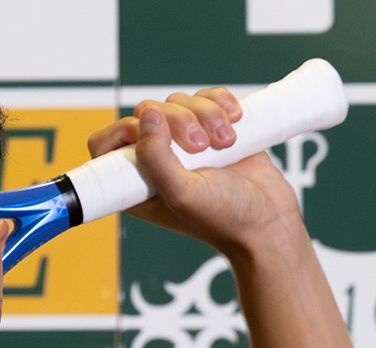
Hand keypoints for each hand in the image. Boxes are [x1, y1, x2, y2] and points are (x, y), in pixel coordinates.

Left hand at [86, 89, 306, 258]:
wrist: (269, 221)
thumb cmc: (224, 219)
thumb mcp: (182, 194)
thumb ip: (155, 158)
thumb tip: (147, 116)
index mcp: (136, 182)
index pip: (106, 143)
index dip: (124, 130)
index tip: (153, 136)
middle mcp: (157, 161)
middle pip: (149, 113)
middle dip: (179, 120)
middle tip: (201, 147)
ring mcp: (186, 145)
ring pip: (181, 103)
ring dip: (207, 114)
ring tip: (227, 141)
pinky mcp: (213, 130)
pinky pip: (207, 98)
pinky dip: (221, 103)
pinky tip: (236, 120)